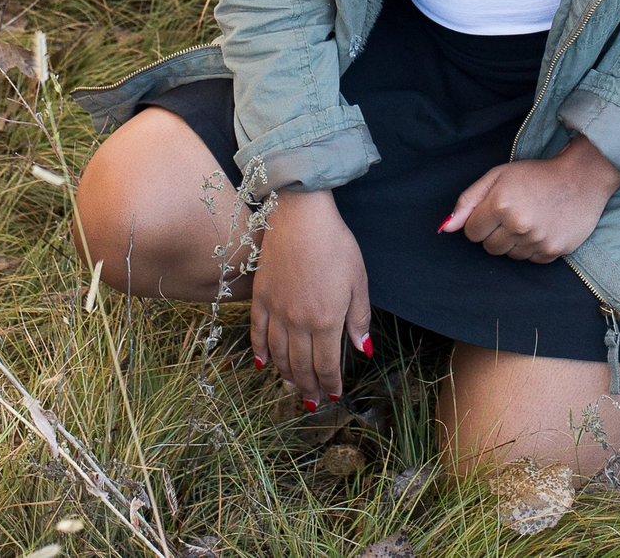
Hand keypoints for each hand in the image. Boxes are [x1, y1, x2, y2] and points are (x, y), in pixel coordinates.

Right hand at [251, 188, 369, 407]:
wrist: (301, 216)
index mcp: (325, 320)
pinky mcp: (260, 298)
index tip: (334, 395)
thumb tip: (362, 349)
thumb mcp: (358, 281)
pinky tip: (264, 364)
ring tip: (293, 387)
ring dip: (286, 375)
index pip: (326, 364)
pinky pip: (257, 332)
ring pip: (278, 355)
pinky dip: (260, 351)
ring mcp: (276, 311)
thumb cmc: (335, 244)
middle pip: (301, 365)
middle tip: (313, 402)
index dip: (330, 383)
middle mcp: (298, 322)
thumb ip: (358, 319)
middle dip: (309, 388)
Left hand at [441, 136, 619, 262]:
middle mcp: (517, 225)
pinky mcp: (553, 252)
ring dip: (514, 241)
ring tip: (529, 219)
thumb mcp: (498, 176)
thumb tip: (446, 228)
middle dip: (495, 233)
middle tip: (512, 214)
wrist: (581, 179)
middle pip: (489, 248)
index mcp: (500, 204)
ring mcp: (537, 241)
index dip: (480, 221)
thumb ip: (469, 201)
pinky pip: (530, 260)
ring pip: (509, 256)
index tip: (494, 210)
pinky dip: (532, 248)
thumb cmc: (536, 175)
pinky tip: (542, 228)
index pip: (471, 232)